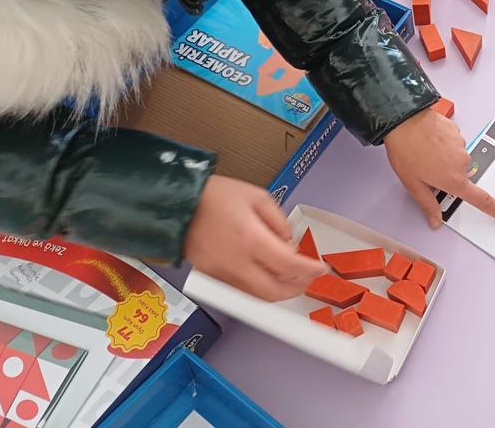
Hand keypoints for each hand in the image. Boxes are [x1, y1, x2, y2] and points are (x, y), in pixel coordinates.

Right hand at [184, 176, 325, 301]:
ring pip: (257, 297)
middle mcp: (236, 263)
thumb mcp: (257, 196)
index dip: (309, 270)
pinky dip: (260, 289)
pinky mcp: (212, 279)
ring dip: (279, 292)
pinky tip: (267, 276)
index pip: (289, 265)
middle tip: (308, 279)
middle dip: (296, 289)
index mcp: (250, 239)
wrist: (174, 205)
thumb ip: (278, 221)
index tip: (320, 268)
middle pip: (274, 292)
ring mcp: (222, 275)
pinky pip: (242, 292)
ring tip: (291, 279)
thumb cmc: (213, 196)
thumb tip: (289, 242)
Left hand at [384, 108, 494, 227]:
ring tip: (425, 153)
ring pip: (457, 159)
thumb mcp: (413, 184)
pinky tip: (430, 142)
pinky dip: (444, 145)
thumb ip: (428, 204)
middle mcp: (462, 163)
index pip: (481, 200)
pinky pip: (454, 143)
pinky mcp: (458, 132)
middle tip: (428, 169)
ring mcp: (462, 146)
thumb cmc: (407, 151)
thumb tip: (435, 221)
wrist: (404, 121)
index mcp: (454, 180)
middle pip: (462, 176)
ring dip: (444, 159)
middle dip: (448, 176)